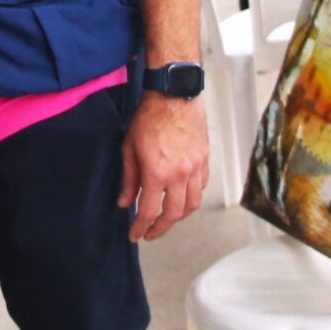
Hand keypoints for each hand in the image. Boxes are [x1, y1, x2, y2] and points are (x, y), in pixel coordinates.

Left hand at [119, 92, 208, 241]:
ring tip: (167, 218)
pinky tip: (182, 196)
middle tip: (150, 233)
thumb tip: (125, 203)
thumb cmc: (149, 117)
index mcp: (157, 173)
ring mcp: (196, 167)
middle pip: (174, 214)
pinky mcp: (205, 159)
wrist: (173, 94)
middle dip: (161, 228)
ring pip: (192, 204)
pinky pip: (202, 187)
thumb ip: (129, 179)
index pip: (149, 212)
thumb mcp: (129, 148)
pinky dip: (192, 196)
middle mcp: (180, 174)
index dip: (141, 228)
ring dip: (179, 216)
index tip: (135, 235)